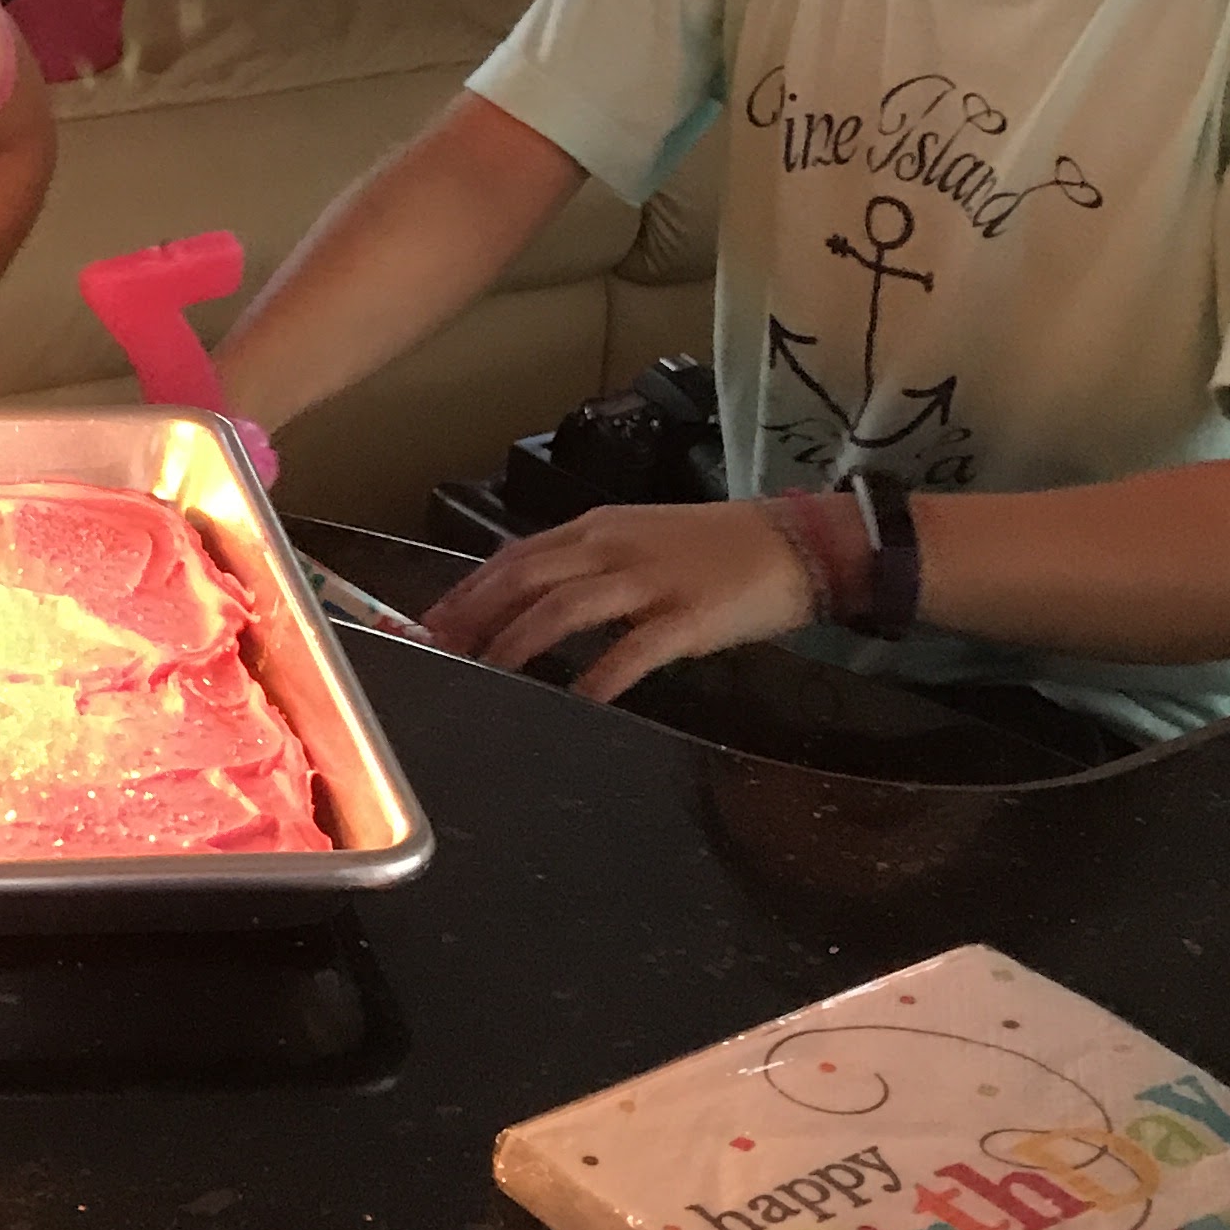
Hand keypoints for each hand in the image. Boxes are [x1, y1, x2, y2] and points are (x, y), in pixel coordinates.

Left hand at [421, 500, 812, 705]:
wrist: (797, 542)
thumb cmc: (716, 546)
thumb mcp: (641, 539)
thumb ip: (589, 564)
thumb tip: (531, 601)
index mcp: (598, 528)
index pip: (515, 556)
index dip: (469, 589)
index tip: (432, 621)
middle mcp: (614, 546)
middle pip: (526, 577)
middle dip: (475, 615)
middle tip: (438, 652)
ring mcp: (650, 580)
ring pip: (565, 606)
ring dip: (518, 641)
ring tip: (486, 673)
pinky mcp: (688, 617)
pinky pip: (634, 649)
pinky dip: (600, 675)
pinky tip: (577, 702)